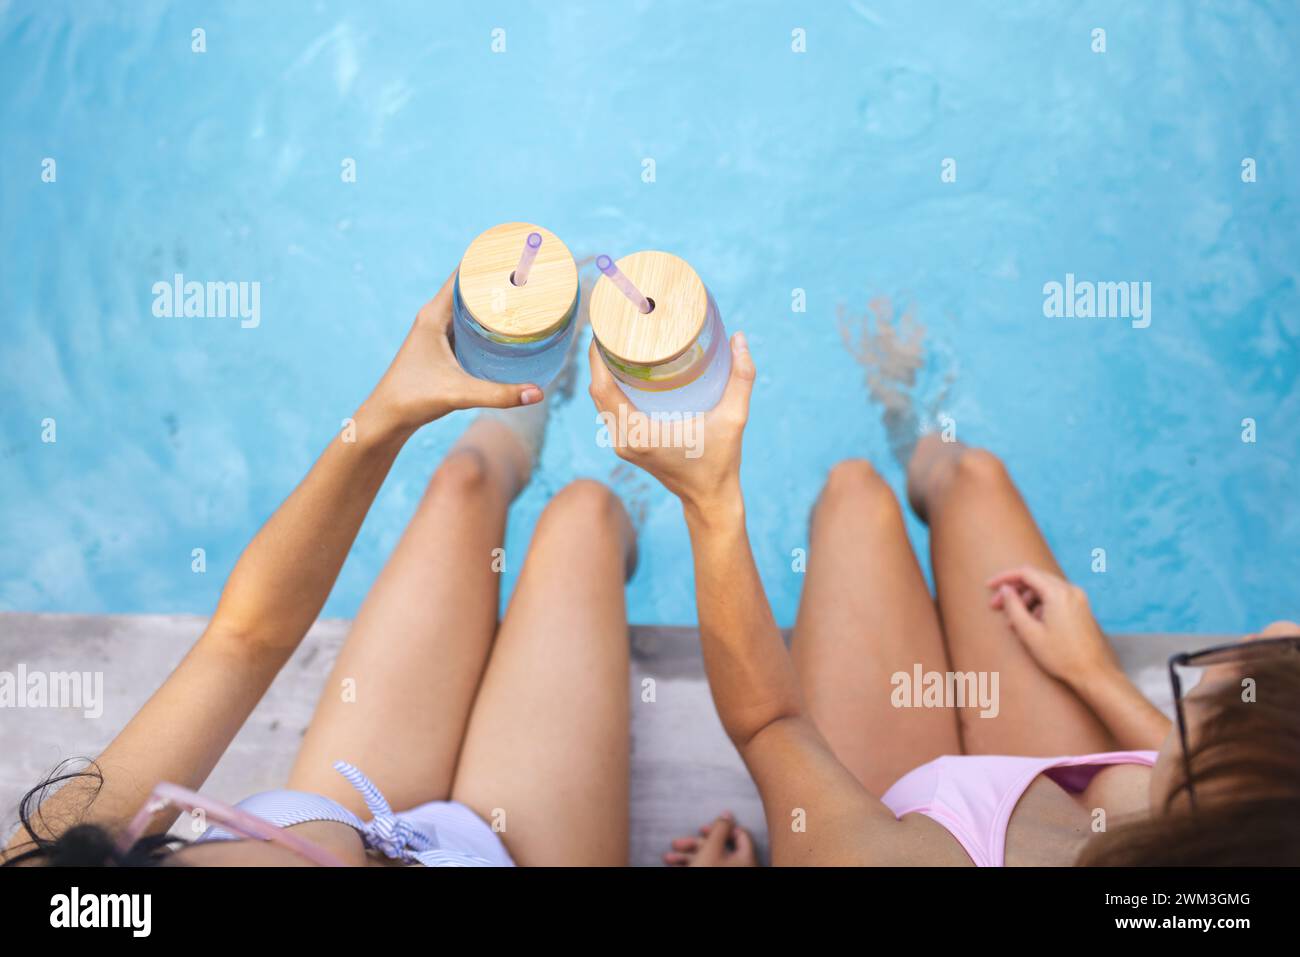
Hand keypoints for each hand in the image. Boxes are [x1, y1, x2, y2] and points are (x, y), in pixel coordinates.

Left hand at [366, 274, 542, 432]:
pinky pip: (466, 323)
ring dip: (490, 298)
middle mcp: (434, 317)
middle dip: (495, 277)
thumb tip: (538, 394)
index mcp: (433, 315)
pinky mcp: (439, 346)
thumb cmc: (413, 399)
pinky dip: (484, 319)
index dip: (486, 260)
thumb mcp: (459, 394)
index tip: (513, 250)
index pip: (462, 275)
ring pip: (467, 305)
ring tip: (523, 293)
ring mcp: (436, 331)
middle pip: (468, 286)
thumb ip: (499, 394)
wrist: (386, 418)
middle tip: (529, 273)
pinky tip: (504, 325)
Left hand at [587, 332, 755, 512]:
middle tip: (612, 327)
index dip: (596, 357)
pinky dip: (610, 388)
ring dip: (602, 373)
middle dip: (598, 358)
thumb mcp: (734, 418)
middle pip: (596, 392)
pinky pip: (609, 410)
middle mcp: (624, 440)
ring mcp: (623, 445)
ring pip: (600, 402)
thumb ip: (741, 378)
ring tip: (614, 342)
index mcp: (639, 434)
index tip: (604, 329)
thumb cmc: (721, 461)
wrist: (710, 498)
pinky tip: (621, 369)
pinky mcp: (628, 445)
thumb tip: (739, 337)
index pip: (603, 388)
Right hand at [986, 565, 1117, 683]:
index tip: (989, 586)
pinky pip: (1055, 598)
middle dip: (1014, 591)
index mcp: (1058, 594)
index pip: (1025, 573)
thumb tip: (1005, 590)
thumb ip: (1014, 607)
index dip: (1004, 578)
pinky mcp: (1080, 607)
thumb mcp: (1029, 633)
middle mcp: (1070, 590)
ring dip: (1026, 600)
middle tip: (996, 606)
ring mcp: (1077, 598)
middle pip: (1035, 579)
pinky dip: (1039, 606)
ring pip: (1044, 589)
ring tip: (1013, 622)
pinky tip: (1031, 624)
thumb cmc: (1061, 656)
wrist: (1093, 673)